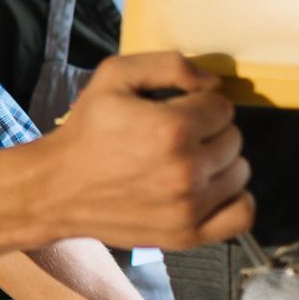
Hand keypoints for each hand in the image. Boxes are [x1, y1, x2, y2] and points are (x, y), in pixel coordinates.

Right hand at [31, 51, 252, 251]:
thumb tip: (213, 83)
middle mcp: (186, 170)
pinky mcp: (187, 234)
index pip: (222, 107)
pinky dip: (234, 199)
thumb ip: (170, 65)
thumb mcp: (115, 75)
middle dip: (210, 132)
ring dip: (220, 163)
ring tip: (189, 162)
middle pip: (233, 139)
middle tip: (177, 138)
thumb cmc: (87, 130)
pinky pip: (242, 214)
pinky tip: (211, 189)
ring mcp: (189, 207)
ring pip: (240, 172)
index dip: (200, 104)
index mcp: (172, 128)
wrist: (57, 188)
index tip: (177, 111)